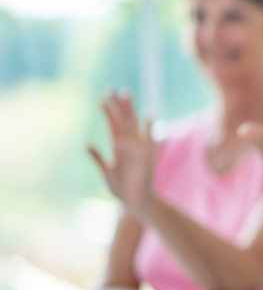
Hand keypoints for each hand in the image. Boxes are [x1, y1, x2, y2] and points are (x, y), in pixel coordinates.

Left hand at [87, 90, 154, 214]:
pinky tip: (149, 116)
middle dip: (118, 104)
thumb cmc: (121, 189)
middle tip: (112, 87)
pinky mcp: (147, 156)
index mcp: (118, 147)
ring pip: (133, 124)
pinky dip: (150, 128)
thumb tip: (86, 143)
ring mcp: (139, 148)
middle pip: (123, 119)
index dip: (107, 111)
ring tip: (126, 94)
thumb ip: (97, 157)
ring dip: (130, 110)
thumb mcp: (106, 172)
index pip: (112, 124)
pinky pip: (150, 139)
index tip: (101, 97)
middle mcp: (129, 144)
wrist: (135, 202)